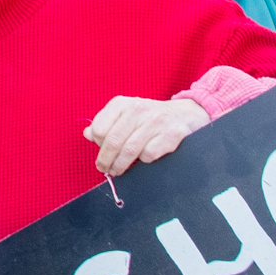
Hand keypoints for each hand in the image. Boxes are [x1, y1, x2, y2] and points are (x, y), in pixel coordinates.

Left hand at [87, 93, 210, 176]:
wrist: (187, 114)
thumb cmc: (151, 117)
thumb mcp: (126, 114)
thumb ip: (107, 123)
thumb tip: (87, 134)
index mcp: (122, 103)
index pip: (99, 128)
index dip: (97, 145)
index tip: (100, 153)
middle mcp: (137, 108)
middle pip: (112, 142)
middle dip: (106, 161)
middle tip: (105, 170)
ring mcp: (155, 121)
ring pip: (129, 151)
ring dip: (121, 166)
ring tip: (118, 171)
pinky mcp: (171, 134)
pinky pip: (149, 155)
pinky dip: (144, 161)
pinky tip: (144, 159)